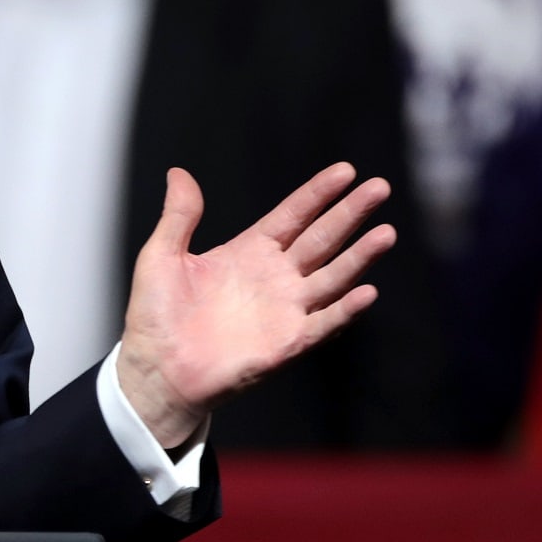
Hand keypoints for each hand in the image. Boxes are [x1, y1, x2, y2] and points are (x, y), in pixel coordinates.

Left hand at [117, 163, 396, 447]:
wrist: (156, 370)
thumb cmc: (155, 316)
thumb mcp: (161, 256)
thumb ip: (179, 216)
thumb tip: (178, 172)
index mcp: (248, 252)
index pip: (292, 216)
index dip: (318, 194)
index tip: (346, 171)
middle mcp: (274, 278)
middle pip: (321, 239)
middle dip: (350, 214)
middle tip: (380, 187)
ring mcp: (285, 310)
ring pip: (332, 277)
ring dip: (359, 257)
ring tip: (385, 233)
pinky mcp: (287, 343)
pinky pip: (323, 324)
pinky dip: (345, 310)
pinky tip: (366, 292)